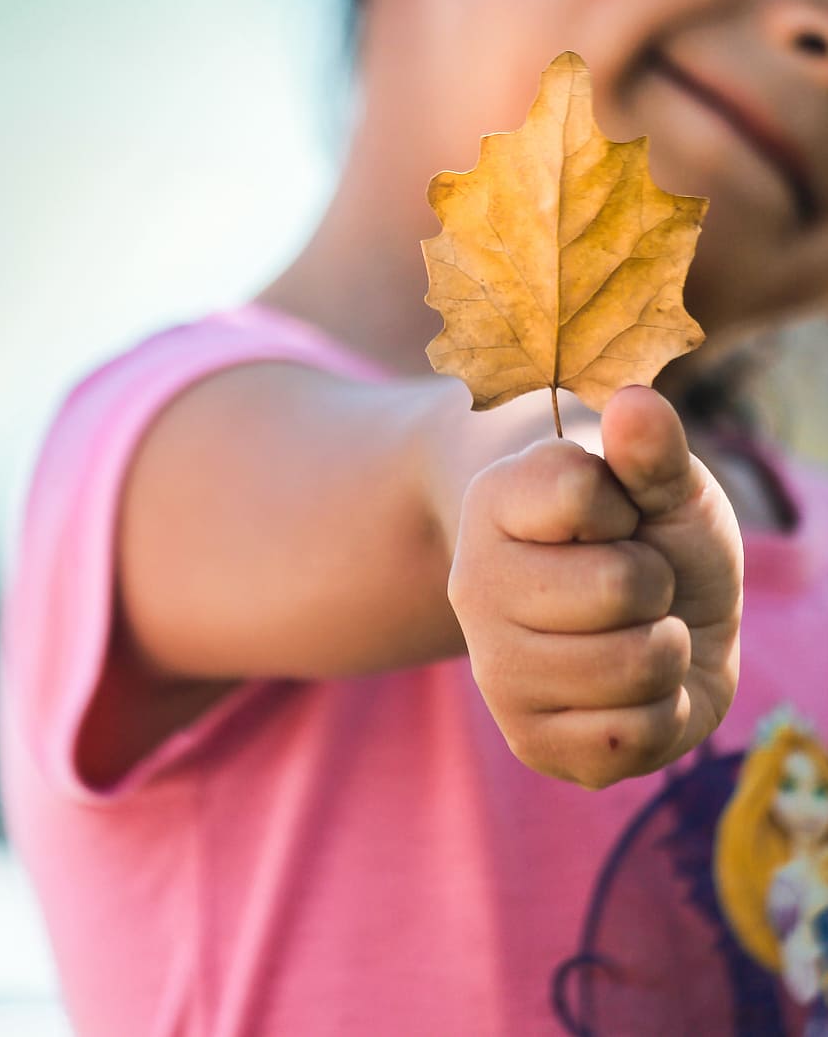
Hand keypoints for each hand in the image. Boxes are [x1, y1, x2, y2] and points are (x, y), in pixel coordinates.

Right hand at [447, 385, 742, 788]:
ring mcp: (496, 671)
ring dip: (668, 646)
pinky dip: (665, 711)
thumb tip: (636, 401)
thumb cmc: (646, 529)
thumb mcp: (661, 481)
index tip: (618, 516)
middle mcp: (474, 587)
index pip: (581, 492)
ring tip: (635, 629)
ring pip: (635, 666)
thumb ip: (653, 449)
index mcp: (493, 501)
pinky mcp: (530, 741)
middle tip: (636, 581)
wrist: (643, 612)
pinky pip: (635, 738)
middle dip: (658, 581)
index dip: (631, 505)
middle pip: (620, 587)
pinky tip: (634, 688)